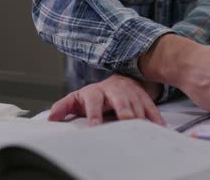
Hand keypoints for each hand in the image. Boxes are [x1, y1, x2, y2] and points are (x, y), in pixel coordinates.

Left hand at [48, 74, 164, 125]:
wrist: (117, 81)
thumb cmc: (96, 95)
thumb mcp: (77, 99)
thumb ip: (64, 107)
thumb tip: (51, 117)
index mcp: (96, 91)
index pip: (94, 101)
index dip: (94, 114)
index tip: (94, 127)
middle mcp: (114, 89)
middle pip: (119, 99)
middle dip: (123, 109)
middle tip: (126, 120)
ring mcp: (130, 92)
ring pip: (137, 102)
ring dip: (140, 114)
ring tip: (142, 128)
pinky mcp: (142, 95)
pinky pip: (150, 106)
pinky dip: (155, 116)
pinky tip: (158, 126)